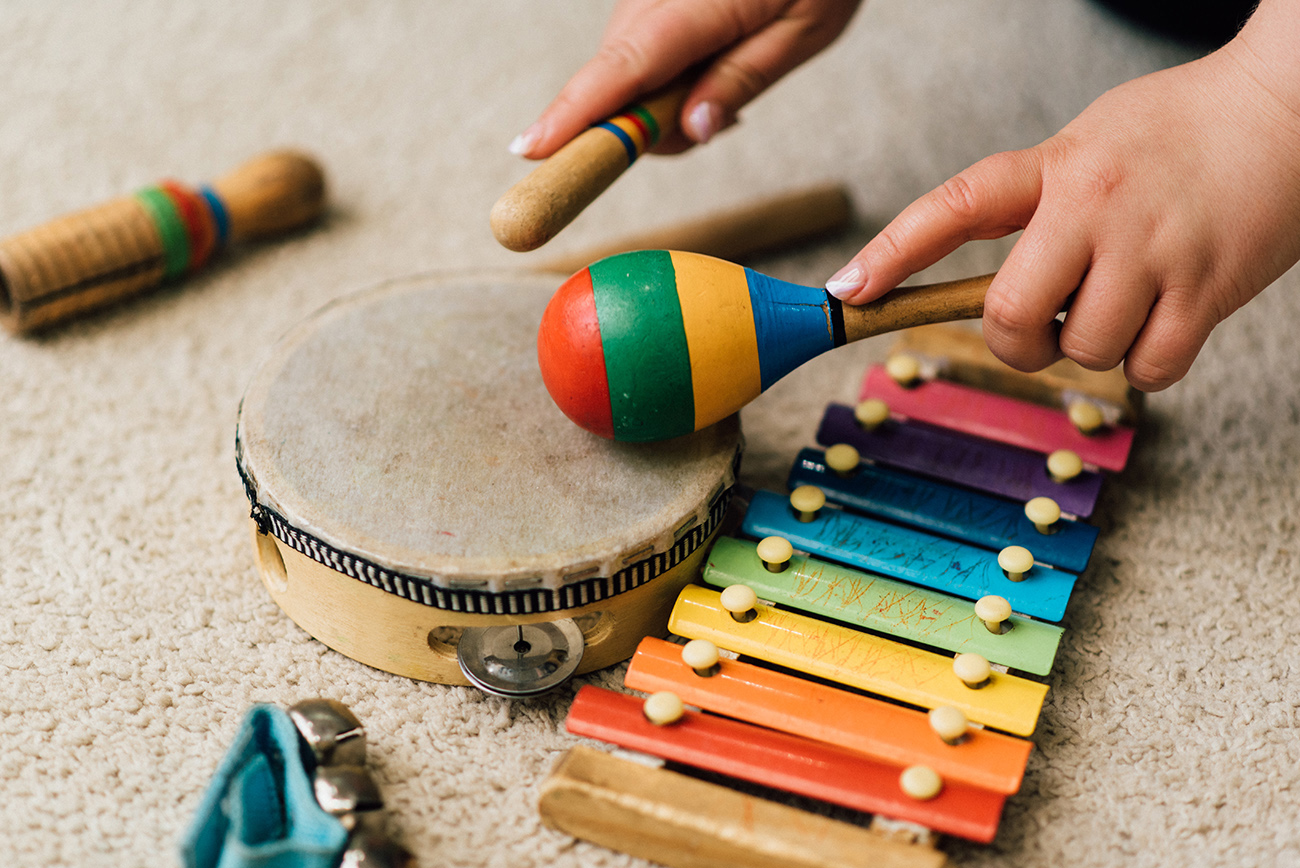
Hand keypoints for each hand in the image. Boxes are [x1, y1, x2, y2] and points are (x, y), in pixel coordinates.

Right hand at [510, 0, 861, 157]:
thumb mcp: (805, 30)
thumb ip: (743, 80)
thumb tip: (692, 131)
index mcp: (698, 5)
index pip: (623, 69)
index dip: (575, 114)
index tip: (531, 149)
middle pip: (616, 79)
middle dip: (647, 125)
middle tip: (720, 122)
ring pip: (624, 68)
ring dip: (659, 99)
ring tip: (725, 78)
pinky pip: (637, 49)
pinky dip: (663, 73)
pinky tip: (710, 59)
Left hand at [826, 1, 1299, 390]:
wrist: (1292, 108)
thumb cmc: (1179, 132)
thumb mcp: (1088, 146)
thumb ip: (1034, 203)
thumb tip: (987, 286)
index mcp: (1059, 166)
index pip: (958, 206)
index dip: (894, 251)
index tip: (847, 289)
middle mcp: (1098, 206)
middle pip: (1010, 315)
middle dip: (1016, 339)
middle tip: (1042, 324)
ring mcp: (1154, 251)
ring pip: (1082, 351)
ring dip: (1094, 346)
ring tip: (1128, 296)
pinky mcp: (1208, 291)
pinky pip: (1148, 371)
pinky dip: (1148, 363)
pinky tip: (1164, 318)